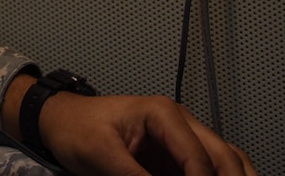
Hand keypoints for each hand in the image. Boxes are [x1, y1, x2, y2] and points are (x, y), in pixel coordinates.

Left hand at [8, 82, 257, 175]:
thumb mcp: (101, 156)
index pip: (199, 157)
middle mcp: (180, 123)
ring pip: (225, 159)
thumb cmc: (76, 128)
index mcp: (163, 114)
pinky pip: (207, 169)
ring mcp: (180, 139)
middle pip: (224, 155)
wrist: (59, 120)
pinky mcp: (175, 156)